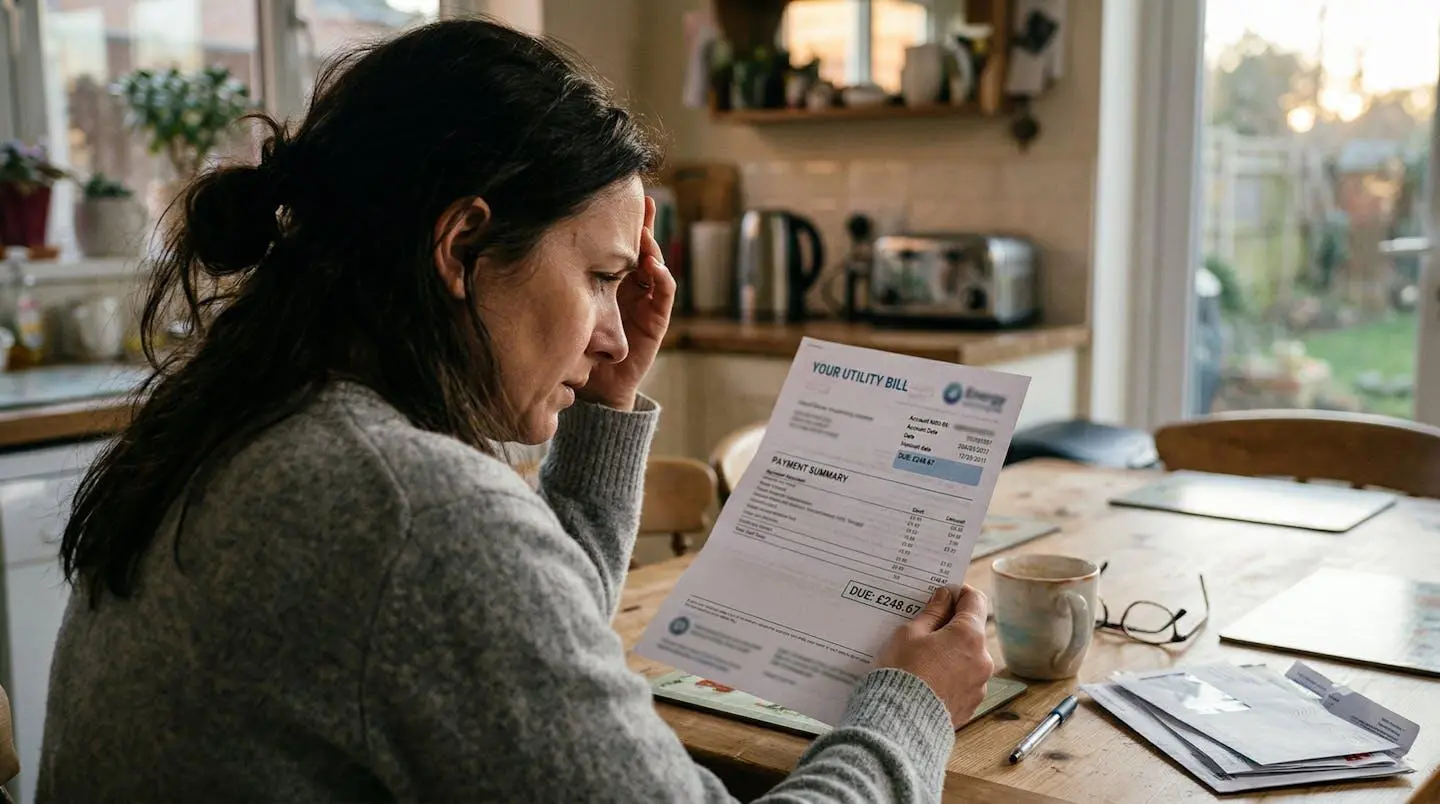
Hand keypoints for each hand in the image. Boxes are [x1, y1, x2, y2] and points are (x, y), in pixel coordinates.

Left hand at [577, 195, 674, 410]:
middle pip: (639, 249)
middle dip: (643, 225)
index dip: (618, 224)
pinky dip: (661, 278)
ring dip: (653, 247)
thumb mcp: (564, 307)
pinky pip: (664, 295)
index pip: (615, 246)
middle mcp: (629, 287)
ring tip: (646, 230)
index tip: (613, 199)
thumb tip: (526, 250)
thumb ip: (556, 285)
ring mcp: (645, 302)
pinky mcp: (656, 321)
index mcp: (608, 281)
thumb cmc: (575, 347)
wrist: (593, 388)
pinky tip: (652, 265)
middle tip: (643, 200)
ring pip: (654, 266)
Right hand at [875, 584, 993, 726]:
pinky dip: (950, 675)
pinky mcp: (971, 705)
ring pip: (968, 657)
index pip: (975, 600)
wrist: (900, 722)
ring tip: (922, 658)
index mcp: (969, 635)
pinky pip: (963, 680)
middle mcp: (982, 659)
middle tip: (924, 627)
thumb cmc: (902, 672)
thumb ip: (932, 613)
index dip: (959, 593)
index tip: (943, 594)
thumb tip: (945, 597)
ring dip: (951, 652)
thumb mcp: (910, 633)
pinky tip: (927, 678)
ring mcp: (979, 684)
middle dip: (951, 625)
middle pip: (972, 630)